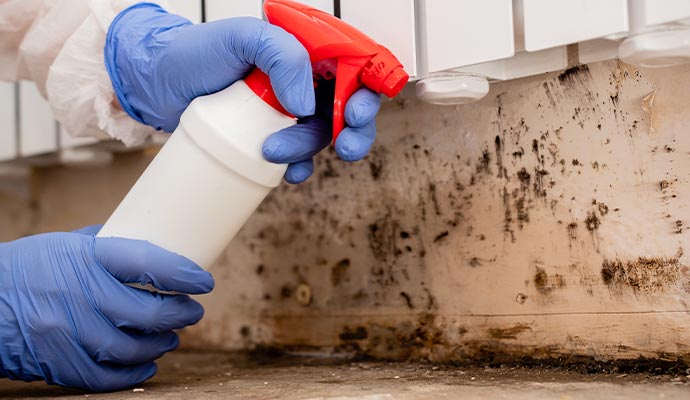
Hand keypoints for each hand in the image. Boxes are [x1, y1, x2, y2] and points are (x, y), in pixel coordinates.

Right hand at [0, 226, 213, 391]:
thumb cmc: (26, 267)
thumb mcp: (64, 243)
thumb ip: (107, 246)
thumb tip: (151, 245)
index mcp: (84, 257)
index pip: (147, 263)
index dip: (182, 274)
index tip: (203, 281)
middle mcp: (77, 294)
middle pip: (147, 313)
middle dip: (180, 314)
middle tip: (192, 312)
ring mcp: (66, 332)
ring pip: (132, 348)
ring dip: (161, 344)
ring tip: (171, 337)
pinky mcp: (57, 362)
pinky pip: (105, 377)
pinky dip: (133, 373)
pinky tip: (147, 364)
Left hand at [105, 3, 380, 183]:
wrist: (159, 84)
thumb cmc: (196, 52)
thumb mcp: (240, 38)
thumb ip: (281, 56)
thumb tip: (306, 104)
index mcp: (305, 51)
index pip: (354, 67)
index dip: (366, 91)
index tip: (355, 113)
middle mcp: (302, 80)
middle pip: (348, 107)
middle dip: (353, 130)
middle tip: (343, 146)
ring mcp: (287, 111)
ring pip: (321, 135)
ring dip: (309, 150)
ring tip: (273, 151)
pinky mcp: (271, 136)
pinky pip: (298, 157)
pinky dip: (298, 168)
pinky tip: (286, 175)